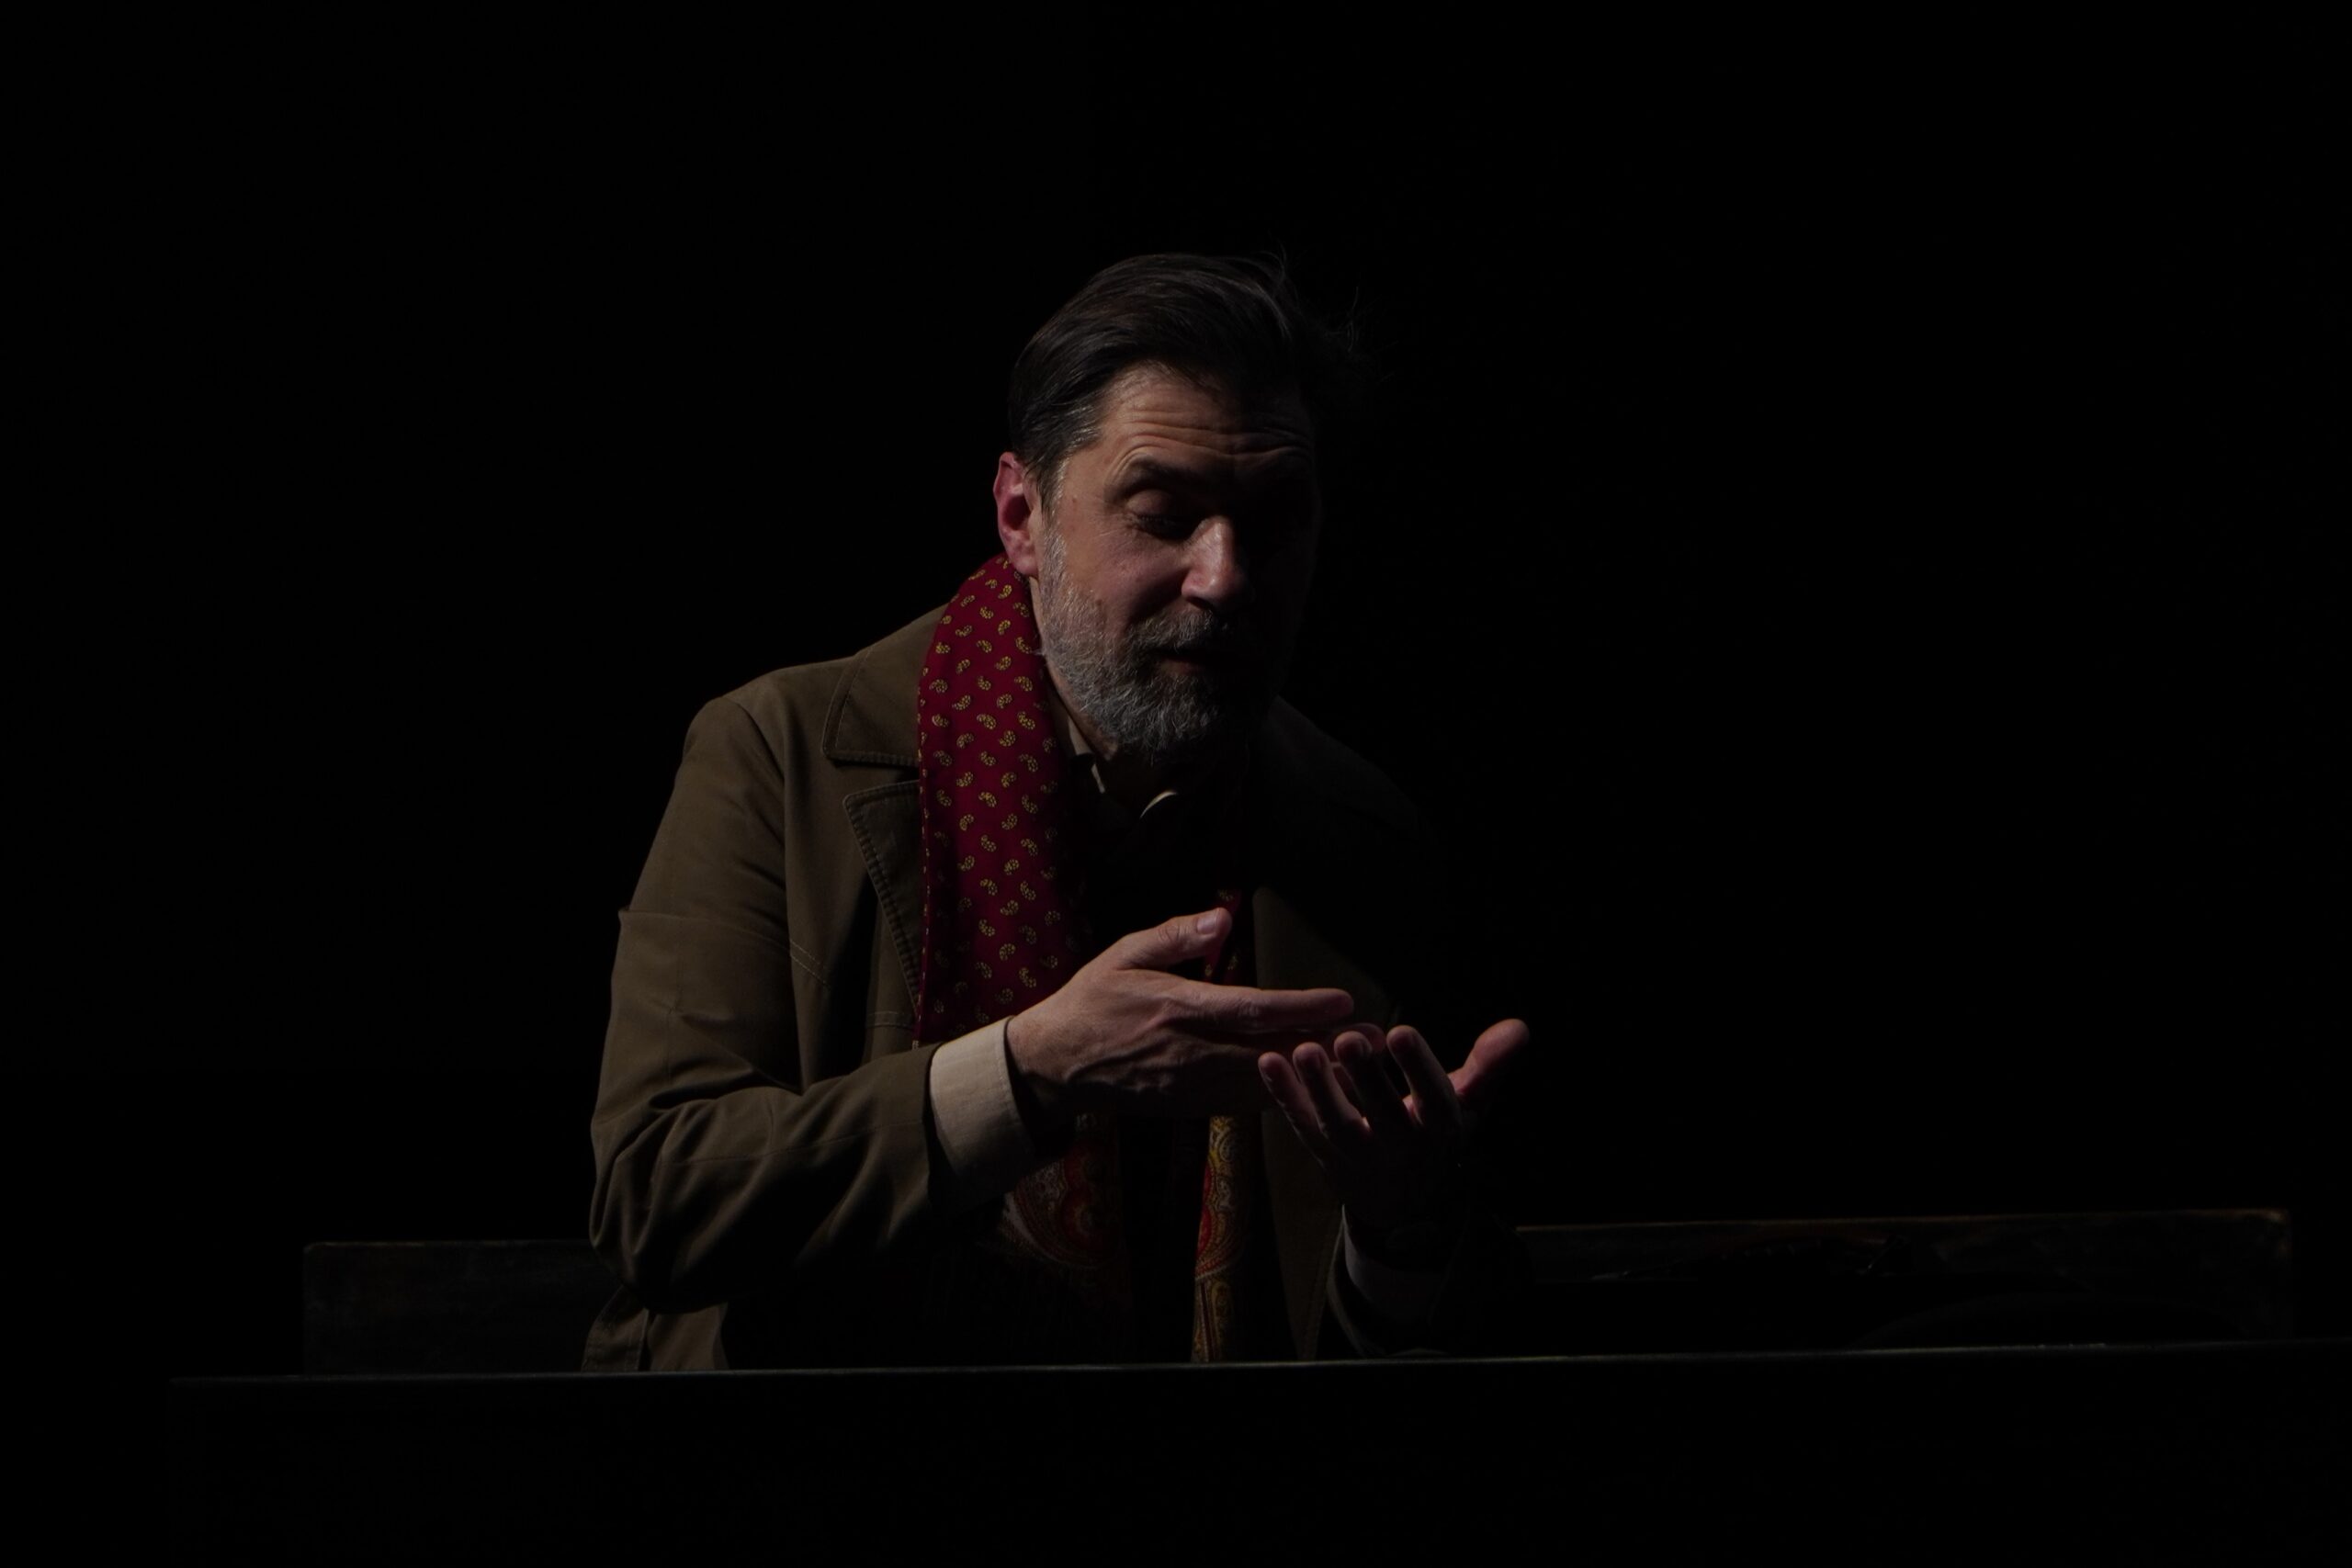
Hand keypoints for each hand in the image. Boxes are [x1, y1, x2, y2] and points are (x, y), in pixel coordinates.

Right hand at [1004, 907, 1355, 1131]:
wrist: (1057, 1065)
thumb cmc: (1093, 1000)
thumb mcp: (1125, 953)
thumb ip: (1176, 935)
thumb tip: (1223, 918)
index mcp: (1176, 1008)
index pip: (1249, 1009)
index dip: (1300, 1007)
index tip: (1342, 1000)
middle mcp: (1190, 1051)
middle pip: (1271, 1050)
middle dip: (1327, 1045)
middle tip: (1375, 1037)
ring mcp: (1193, 1085)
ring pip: (1267, 1082)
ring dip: (1315, 1073)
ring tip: (1363, 1061)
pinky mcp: (1194, 1107)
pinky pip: (1249, 1101)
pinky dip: (1287, 1094)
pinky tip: (1320, 1085)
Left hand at [1257, 1018, 1530, 1243]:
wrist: (1409, 1204)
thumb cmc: (1440, 1134)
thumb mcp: (1471, 1104)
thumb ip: (1489, 1064)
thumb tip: (1519, 1026)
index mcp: (1441, 1130)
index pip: (1434, 1099)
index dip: (1418, 1069)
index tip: (1402, 1031)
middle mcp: (1401, 1148)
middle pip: (1382, 1114)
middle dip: (1365, 1078)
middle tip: (1349, 1039)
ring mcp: (1360, 1157)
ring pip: (1337, 1127)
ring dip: (1318, 1089)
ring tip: (1304, 1050)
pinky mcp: (1326, 1158)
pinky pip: (1303, 1129)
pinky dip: (1284, 1098)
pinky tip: (1267, 1061)